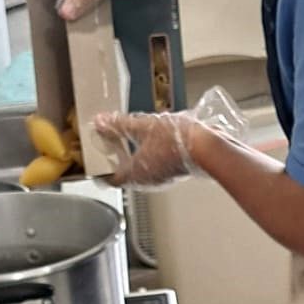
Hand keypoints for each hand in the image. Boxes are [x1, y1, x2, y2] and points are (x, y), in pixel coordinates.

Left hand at [94, 86, 253, 187]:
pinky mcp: (174, 173)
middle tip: (110, 142)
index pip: (108, 179)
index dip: (99, 169)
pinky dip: (149, 155)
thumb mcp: (144, 126)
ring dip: (134, 155)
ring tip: (130, 137)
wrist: (209, 148)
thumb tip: (100, 122)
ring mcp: (161, 179)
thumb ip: (120, 125)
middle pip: (123, 173)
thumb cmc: (177, 141)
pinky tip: (154, 139)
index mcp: (134, 174)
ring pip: (141, 169)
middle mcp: (146, 181)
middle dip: (116, 158)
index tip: (94, 158)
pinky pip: (155, 165)